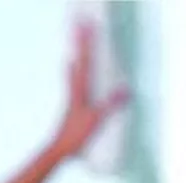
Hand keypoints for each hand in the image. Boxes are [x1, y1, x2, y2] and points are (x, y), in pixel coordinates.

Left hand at [48, 20, 129, 161]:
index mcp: (80, 92)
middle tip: (80, 33)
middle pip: (78, 65)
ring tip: (75, 54)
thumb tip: (126, 89)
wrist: (59, 149)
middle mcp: (74, 93)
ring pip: (74, 76)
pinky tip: (74, 81)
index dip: (87, 46)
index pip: (85, 64)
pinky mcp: (73, 109)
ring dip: (76, 63)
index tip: (87, 30)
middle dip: (81, 49)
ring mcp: (72, 101)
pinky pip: (74, 88)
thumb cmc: (76, 135)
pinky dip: (73, 78)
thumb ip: (111, 104)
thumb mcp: (97, 119)